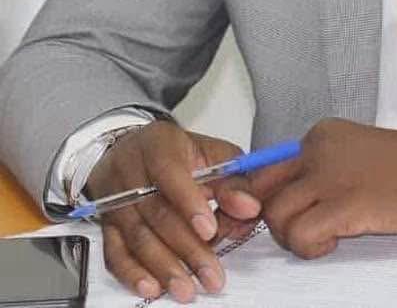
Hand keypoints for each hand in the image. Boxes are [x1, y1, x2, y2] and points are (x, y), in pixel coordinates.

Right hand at [85, 120, 261, 302]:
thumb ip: (233, 180)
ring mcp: (115, 201)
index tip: (210, 229)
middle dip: (186, 247)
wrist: (134, 150)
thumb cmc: (179, 153)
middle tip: (210, 273)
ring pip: (137, 237)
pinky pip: (115, 253)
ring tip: (187, 289)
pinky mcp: (108, 225)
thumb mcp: (213, 154)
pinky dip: (133, 273)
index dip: (189, 203)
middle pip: (157, 214)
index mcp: (159, 146)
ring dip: (164, 267)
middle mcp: (131, 173)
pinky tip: (152, 287)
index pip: (170, 174)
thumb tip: (249, 207)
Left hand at [245, 119, 396, 258]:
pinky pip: (300, 234)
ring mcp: (331, 174)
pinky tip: (338, 240)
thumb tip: (282, 202)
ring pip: (275, 215)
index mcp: (322, 134)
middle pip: (261, 190)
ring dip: (294, 237)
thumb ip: (322, 170)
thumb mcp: (358, 157)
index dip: (268, 200)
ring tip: (328, 235)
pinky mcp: (347, 203)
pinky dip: (311, 247)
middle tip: (305, 231)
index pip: (265, 168)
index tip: (289, 217)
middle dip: (274, 219)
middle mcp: (319, 147)